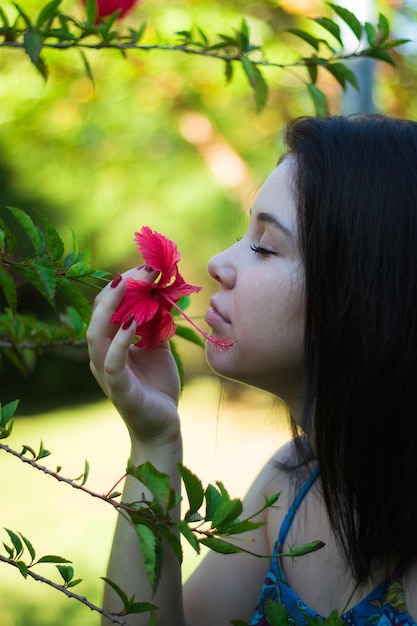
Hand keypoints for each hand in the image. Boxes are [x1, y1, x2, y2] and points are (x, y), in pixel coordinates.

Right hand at [87, 267, 180, 445]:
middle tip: (144, 268)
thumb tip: (160, 293)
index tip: (148, 265)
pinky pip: (111, 363)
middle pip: (99, 313)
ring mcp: (107, 372)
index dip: (125, 284)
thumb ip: (154, 324)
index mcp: (110, 343)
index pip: (109, 306)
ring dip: (111, 307)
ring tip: (128, 283)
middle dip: (120, 287)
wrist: (163, 426)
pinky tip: (133, 323)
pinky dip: (119, 341)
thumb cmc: (157, 386)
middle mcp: (102, 354)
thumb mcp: (158, 348)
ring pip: (95, 335)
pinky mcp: (118, 389)